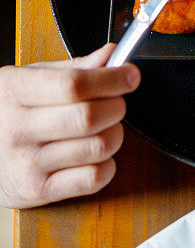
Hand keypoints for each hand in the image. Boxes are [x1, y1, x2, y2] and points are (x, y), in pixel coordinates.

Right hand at [0, 43, 139, 208]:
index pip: (74, 85)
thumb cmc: (6, 111)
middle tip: (117, 102)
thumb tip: (111, 55)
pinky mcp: (38, 192)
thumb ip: (72, 68)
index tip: (130, 75)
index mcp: (15, 91)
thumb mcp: (29, 79)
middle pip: (90, 116)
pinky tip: (96, 154)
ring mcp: (27, 164)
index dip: (111, 79)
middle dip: (117, 106)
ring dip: (116, 133)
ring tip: (106, 127)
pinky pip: (93, 178)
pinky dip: (108, 164)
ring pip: (98, 146)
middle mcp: (18, 129)